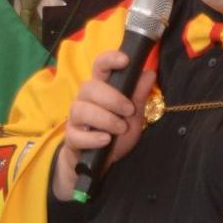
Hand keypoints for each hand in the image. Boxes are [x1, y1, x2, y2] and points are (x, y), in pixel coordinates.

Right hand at [52, 49, 155, 200]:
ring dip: (105, 118)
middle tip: (129, 111)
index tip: (125, 60)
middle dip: (112, 98)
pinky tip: (106, 140)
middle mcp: (85, 100)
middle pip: (89, 87)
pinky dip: (93, 137)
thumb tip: (150, 73)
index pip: (100, 66)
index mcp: (101, 89)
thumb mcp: (133, 115)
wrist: (100, 163)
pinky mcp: (71, 138)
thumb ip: (139, 95)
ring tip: (120, 128)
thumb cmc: (116, 134)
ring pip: (81, 109)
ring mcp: (76, 119)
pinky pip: (76, 134)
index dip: (110, 59)